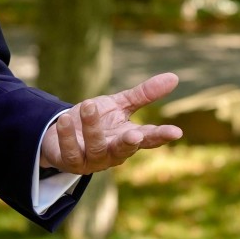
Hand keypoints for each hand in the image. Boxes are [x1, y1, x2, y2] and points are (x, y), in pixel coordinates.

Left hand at [39, 73, 182, 173]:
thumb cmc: (98, 121)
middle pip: (124, 150)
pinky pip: (70, 152)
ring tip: (88, 105)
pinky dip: (67, 136)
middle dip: (129, 143)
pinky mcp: (71, 161)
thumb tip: (174, 77)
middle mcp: (113, 152)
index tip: (176, 132)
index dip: (162, 135)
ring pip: (96, 147)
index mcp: (128, 138)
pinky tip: (65, 119)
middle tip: (135, 133)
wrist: (63, 133)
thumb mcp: (120, 105)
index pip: (149, 138)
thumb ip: (144, 94)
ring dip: (91, 127)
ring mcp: (93, 159)